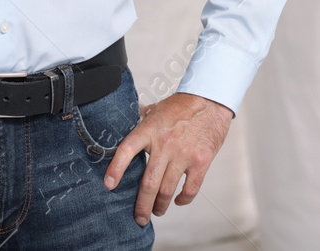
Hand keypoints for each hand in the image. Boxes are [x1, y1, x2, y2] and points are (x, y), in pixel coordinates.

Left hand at [104, 91, 233, 226]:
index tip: (109, 185)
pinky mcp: (201, 162)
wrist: (210, 101)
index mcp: (149, 130)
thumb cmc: (182, 106)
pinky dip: (183, 199)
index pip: (127, 150)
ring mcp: (184, 154)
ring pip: (167, 189)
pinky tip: (177, 201)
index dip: (116, 169)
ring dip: (160, 205)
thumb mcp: (156, 109)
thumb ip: (139, 121)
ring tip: (157, 211)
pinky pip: (190, 188)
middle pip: (148, 182)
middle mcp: (165, 144)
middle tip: (138, 218)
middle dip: (141, 205)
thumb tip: (122, 124)